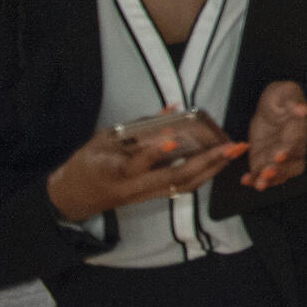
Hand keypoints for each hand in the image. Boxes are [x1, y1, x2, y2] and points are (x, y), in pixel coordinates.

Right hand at [46, 122, 247, 221]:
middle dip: (205, 163)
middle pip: (173, 179)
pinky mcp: (152, 197)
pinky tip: (219, 163)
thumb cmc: (88, 164)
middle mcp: (134, 188)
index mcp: (115, 171)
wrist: (74, 197)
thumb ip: (136, 126)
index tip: (172, 139)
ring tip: (232, 153)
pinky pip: (181, 187)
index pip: (136, 164)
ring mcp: (145, 195)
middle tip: (230, 147)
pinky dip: (203, 175)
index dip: (153, 153)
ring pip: (183, 186)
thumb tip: (172, 109)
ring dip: (211, 170)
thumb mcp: (103, 140)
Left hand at [242, 81, 306, 190]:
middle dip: (280, 171)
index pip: (296, 142)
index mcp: (298, 128)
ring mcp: (279, 155)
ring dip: (269, 180)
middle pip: (293, 164)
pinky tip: (245, 180)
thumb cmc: (281, 96)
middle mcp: (292, 146)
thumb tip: (303, 110)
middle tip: (266, 173)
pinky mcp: (266, 160)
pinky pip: (263, 174)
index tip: (278, 155)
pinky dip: (254, 179)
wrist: (272, 106)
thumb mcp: (286, 91)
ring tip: (257, 184)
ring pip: (280, 173)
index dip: (288, 150)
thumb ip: (293, 101)